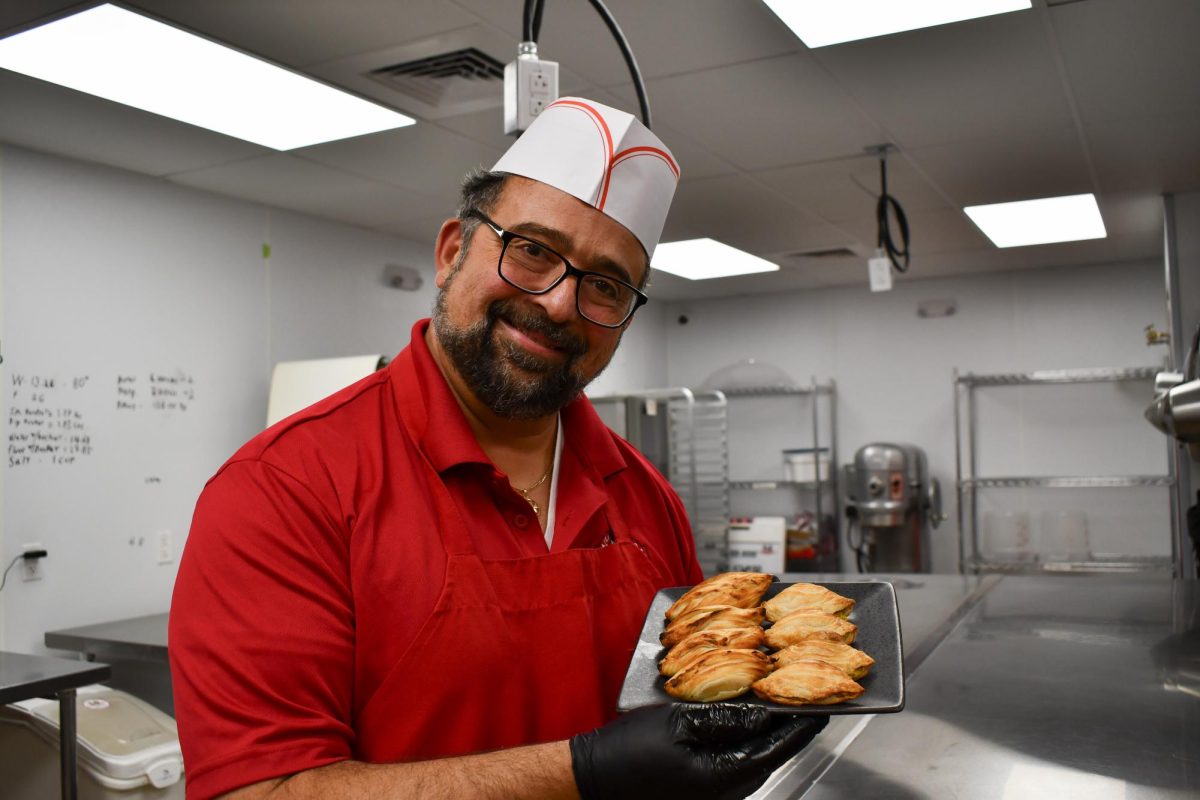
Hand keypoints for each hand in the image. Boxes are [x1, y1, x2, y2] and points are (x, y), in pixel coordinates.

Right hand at [569, 703, 827, 799]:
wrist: (592, 777)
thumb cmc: (628, 750)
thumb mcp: (678, 722)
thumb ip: (726, 719)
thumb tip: (763, 715)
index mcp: (723, 777)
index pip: (775, 749)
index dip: (799, 727)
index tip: (820, 710)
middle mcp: (725, 794)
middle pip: (767, 759)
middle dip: (786, 732)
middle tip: (802, 703)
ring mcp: (712, 797)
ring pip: (751, 764)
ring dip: (764, 738)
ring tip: (775, 709)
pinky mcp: (699, 794)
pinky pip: (733, 768)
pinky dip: (743, 746)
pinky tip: (739, 726)